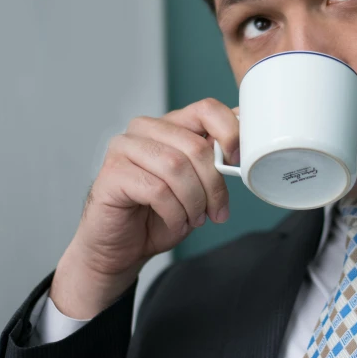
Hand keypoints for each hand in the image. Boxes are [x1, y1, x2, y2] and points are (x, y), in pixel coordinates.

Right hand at [49, 99, 239, 318]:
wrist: (123, 248)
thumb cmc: (160, 214)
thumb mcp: (198, 184)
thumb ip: (215, 159)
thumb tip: (245, 144)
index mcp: (170, 124)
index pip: (206, 109)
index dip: (229, 133)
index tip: (238, 162)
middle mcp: (145, 129)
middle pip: (195, 145)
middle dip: (214, 184)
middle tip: (217, 210)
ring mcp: (124, 148)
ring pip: (176, 166)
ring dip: (194, 200)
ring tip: (194, 218)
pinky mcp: (112, 173)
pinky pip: (156, 189)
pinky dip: (174, 211)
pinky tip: (175, 221)